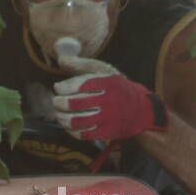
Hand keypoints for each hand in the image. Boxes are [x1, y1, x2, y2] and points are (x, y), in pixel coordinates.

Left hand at [51, 56, 168, 140]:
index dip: (62, 88)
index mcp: (106, 82)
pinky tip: (69, 125)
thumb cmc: (117, 87)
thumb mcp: (104, 71)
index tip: (58, 88)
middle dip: (59, 103)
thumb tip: (61, 60)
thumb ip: (82, 64)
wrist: (139, 110)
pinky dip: (71, 131)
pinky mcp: (106, 132)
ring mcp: (107, 118)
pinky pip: (83, 134)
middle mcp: (108, 100)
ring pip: (76, 121)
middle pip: (74, 104)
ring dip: (62, 118)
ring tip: (59, 114)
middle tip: (56, 101)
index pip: (78, 85)